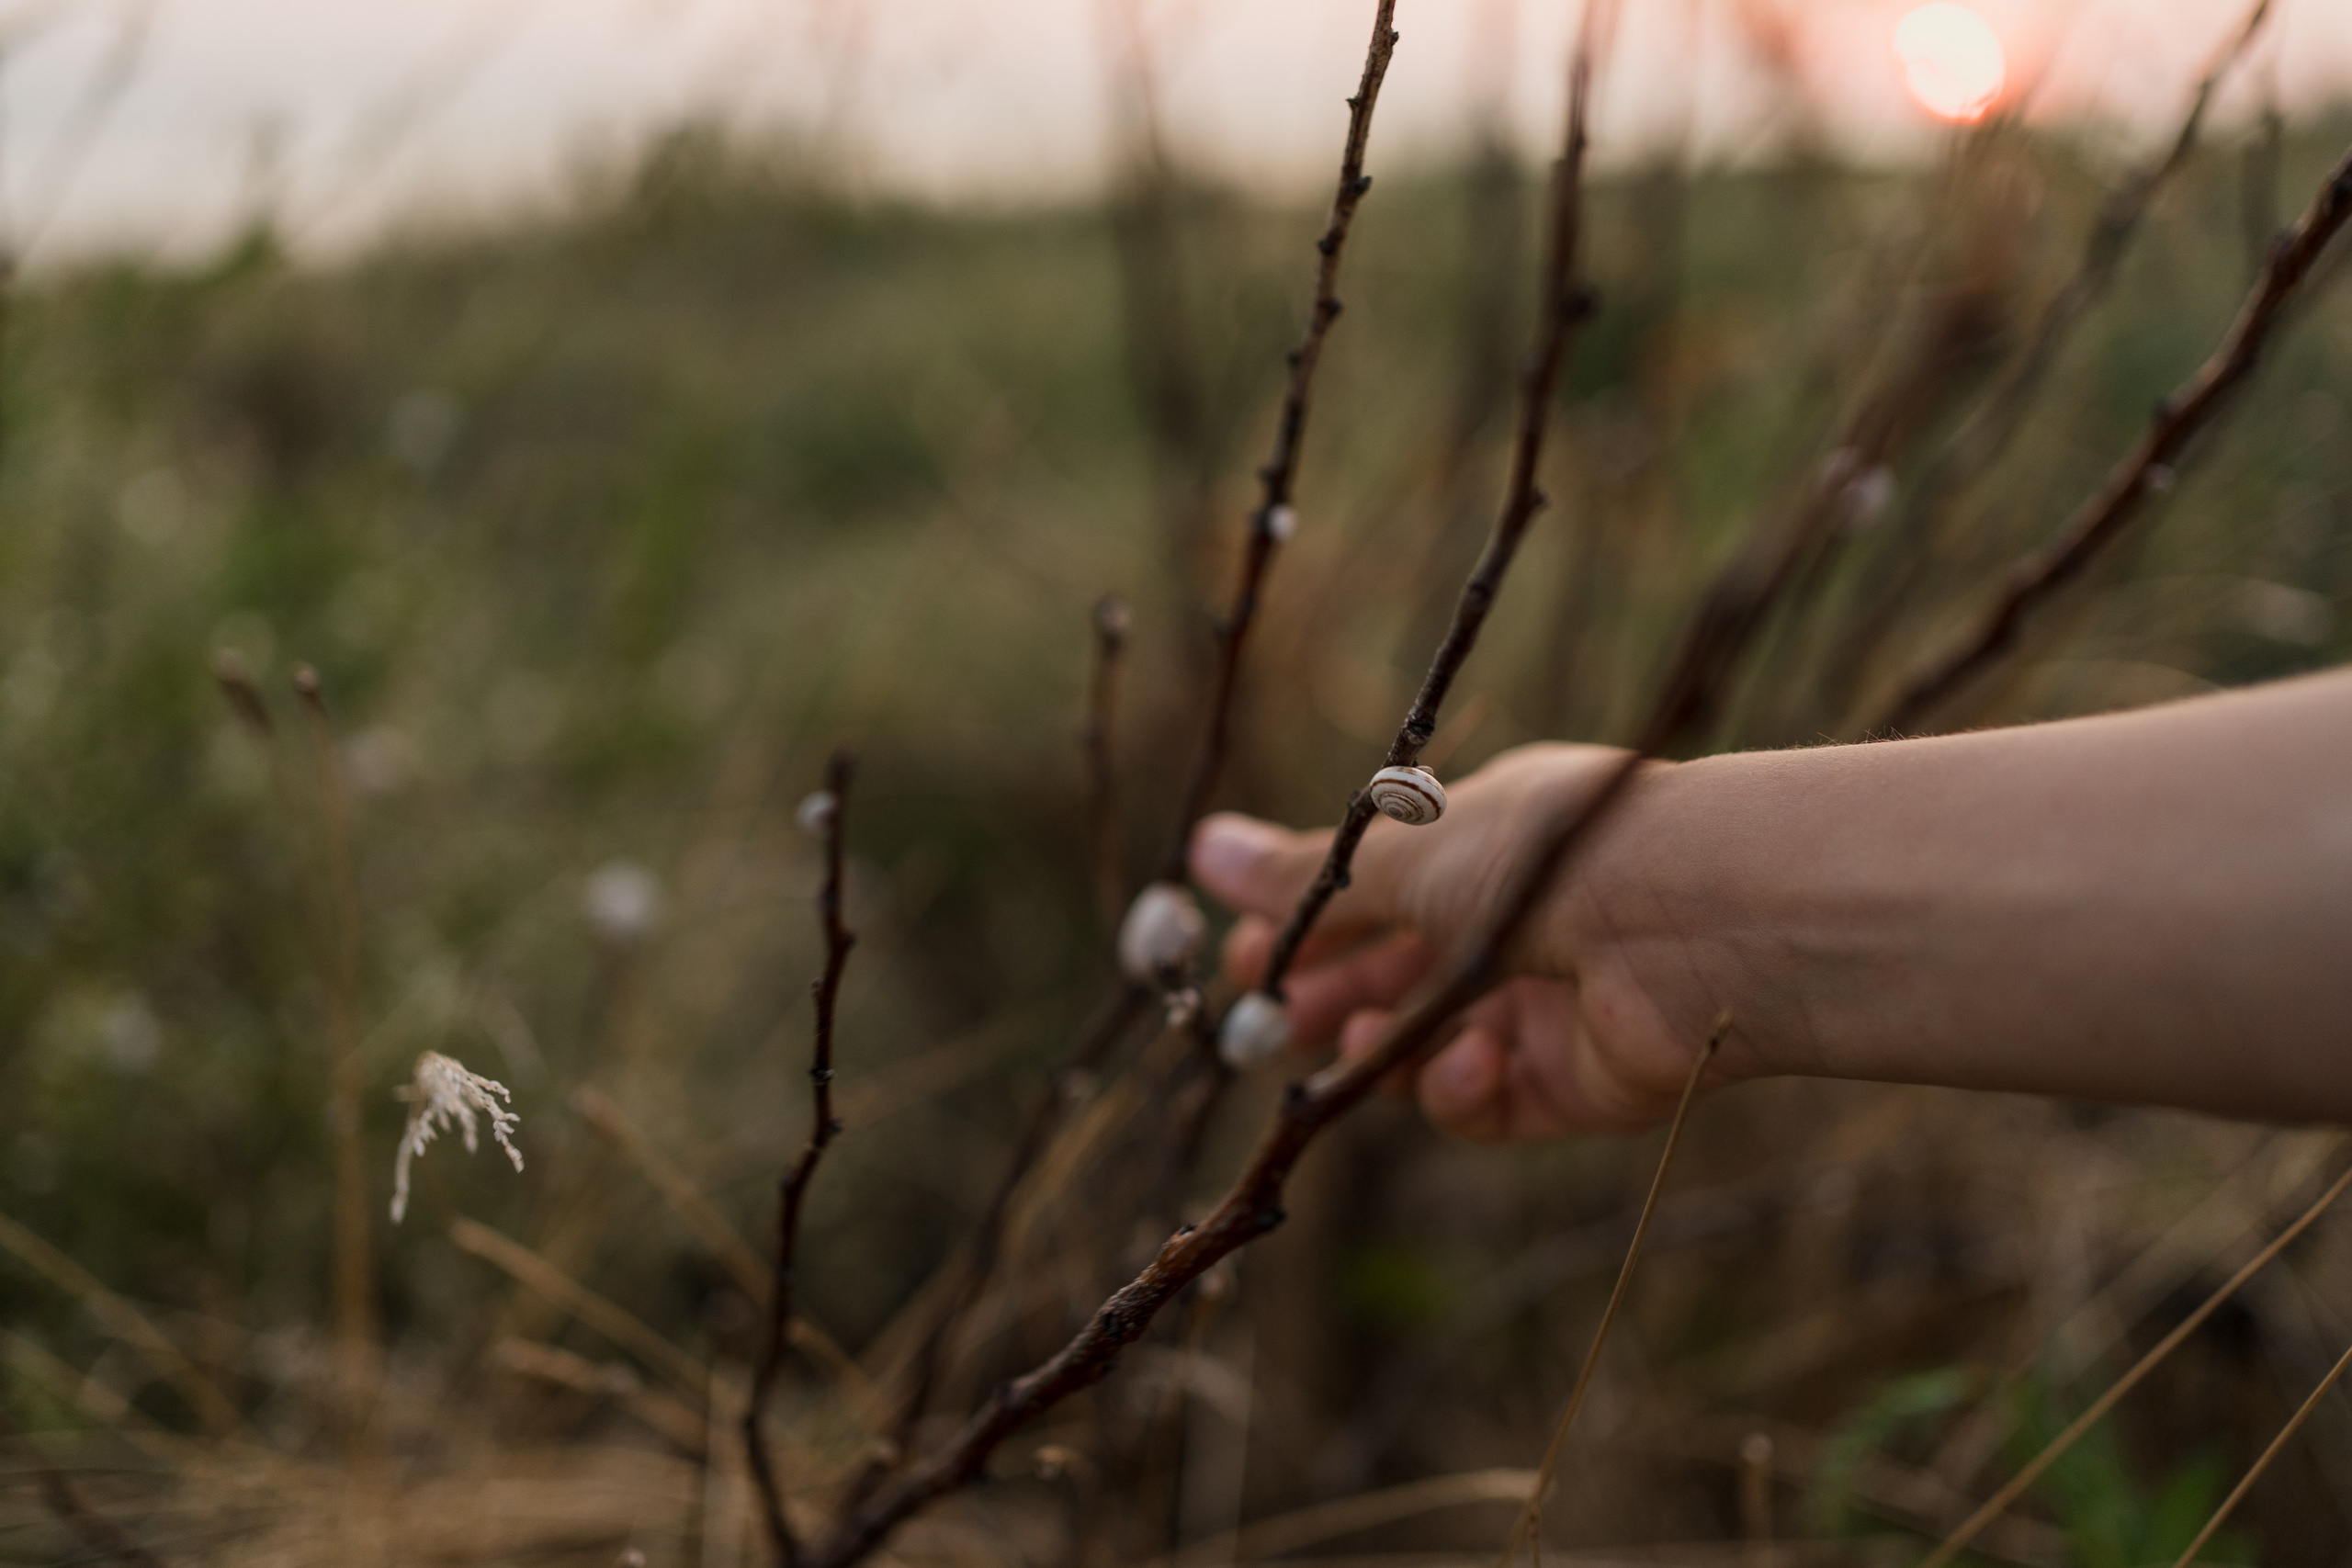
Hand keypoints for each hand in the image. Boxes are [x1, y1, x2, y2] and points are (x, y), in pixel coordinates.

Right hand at [1188, 743, 1716, 1141]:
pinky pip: (1490, 1103)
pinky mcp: (1573, 1084)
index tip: (1245, 959)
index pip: (1375, 894)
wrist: (1693, 920)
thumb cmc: (1548, 853)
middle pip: (1392, 978)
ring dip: (1382, 1051)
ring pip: (1428, 1048)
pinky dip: (1461, 1090)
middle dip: (1326, 1001)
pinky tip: (1464, 1064)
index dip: (1306, 930)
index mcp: (1481, 844)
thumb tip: (1200, 847)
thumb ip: (1304, 876)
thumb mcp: (1403, 855)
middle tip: (1267, 1028)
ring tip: (1353, 1047)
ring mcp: (1543, 1005)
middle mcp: (1513, 920)